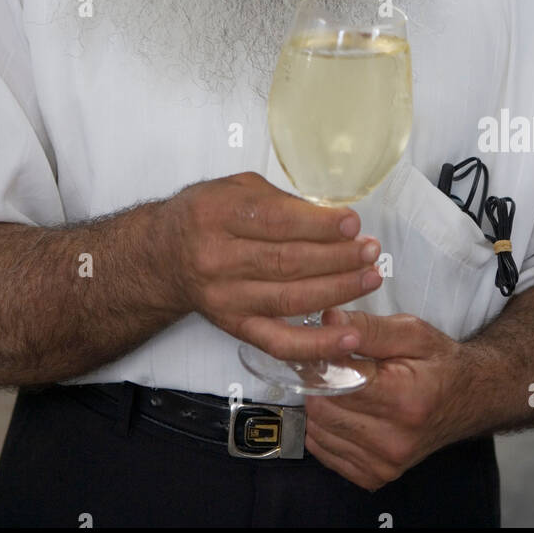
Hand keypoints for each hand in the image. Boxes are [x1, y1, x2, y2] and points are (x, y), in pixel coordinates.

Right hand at [165, 172, 382, 361]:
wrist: (163, 256)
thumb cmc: (204, 215)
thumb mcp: (234, 188)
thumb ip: (279, 199)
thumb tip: (331, 215)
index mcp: (217, 215)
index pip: (276, 221)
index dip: (319, 224)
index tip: (352, 222)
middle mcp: (218, 259)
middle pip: (288, 261)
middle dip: (338, 257)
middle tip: (369, 249)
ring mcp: (227, 298)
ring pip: (291, 299)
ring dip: (338, 290)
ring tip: (369, 277)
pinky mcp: (235, 327)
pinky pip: (279, 343)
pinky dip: (317, 344)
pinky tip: (347, 335)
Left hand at [303, 309, 473, 491]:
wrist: (469, 399)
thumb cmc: (439, 363)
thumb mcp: (411, 332)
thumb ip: (367, 327)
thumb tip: (327, 319)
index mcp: (402, 399)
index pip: (335, 383)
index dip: (320, 361)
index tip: (321, 346)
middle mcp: (393, 440)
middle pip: (321, 408)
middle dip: (317, 382)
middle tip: (329, 365)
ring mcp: (384, 463)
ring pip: (317, 430)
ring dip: (320, 405)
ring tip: (339, 386)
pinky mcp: (375, 476)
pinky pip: (324, 451)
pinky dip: (324, 428)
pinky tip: (344, 410)